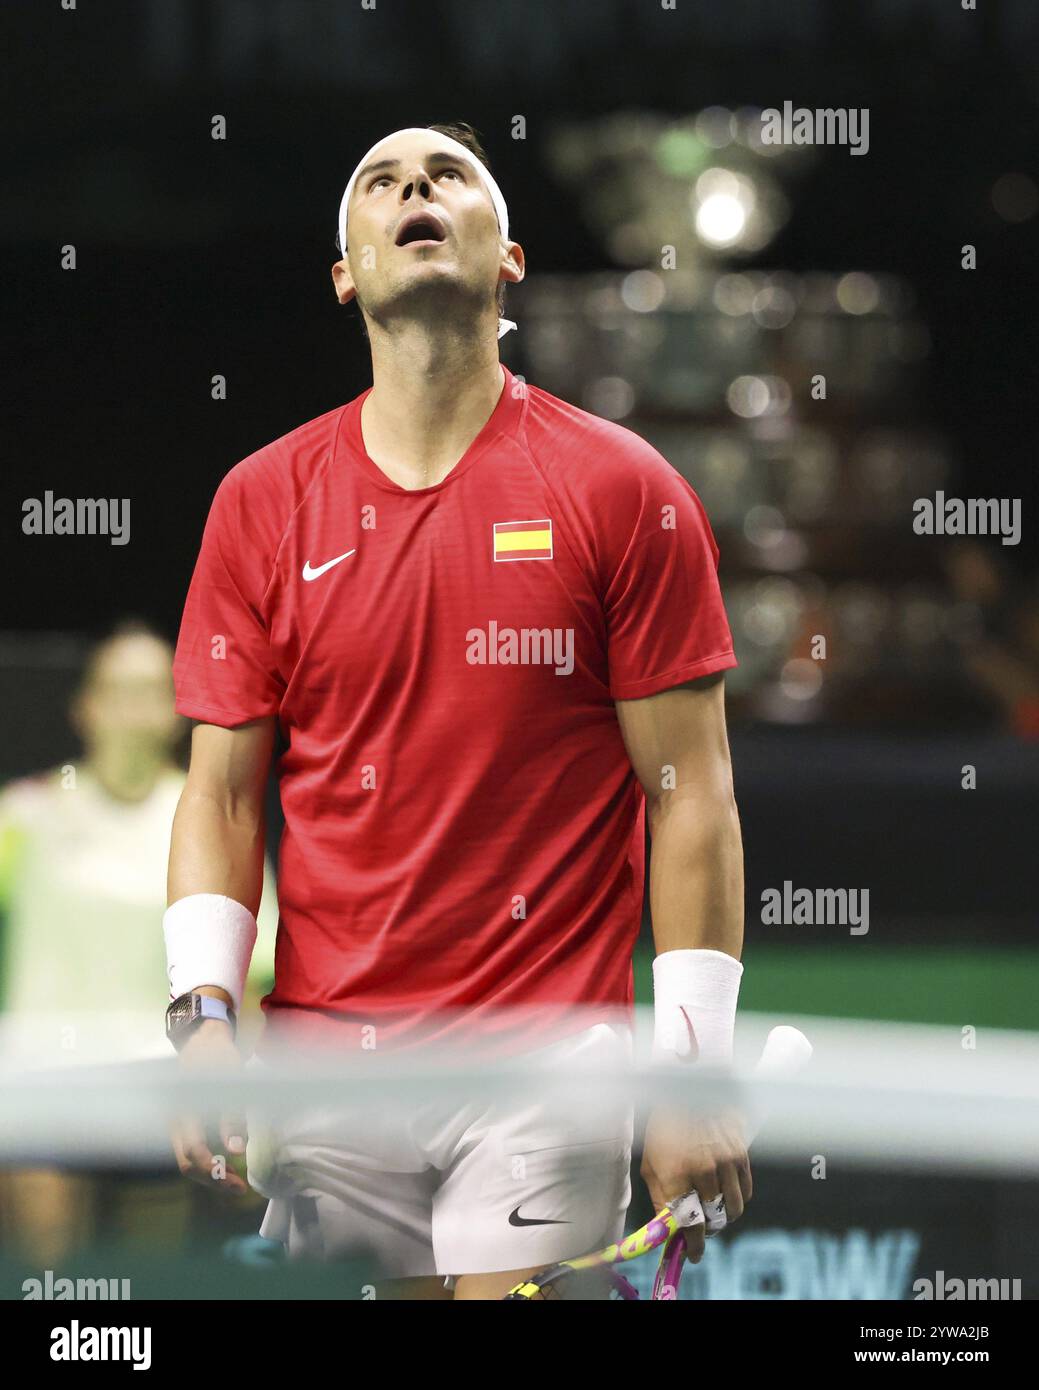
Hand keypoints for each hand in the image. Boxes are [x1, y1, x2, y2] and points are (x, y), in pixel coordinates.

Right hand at [170, 1020, 249, 1196]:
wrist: (201, 1039)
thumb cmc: (218, 1058)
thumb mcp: (230, 1081)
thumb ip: (232, 1114)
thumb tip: (236, 1148)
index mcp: (185, 1110)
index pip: (194, 1152)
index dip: (214, 1171)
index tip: (238, 1182)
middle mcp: (175, 1121)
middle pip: (187, 1163)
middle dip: (212, 1179)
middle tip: (239, 1188)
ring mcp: (176, 1123)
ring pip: (186, 1159)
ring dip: (209, 1173)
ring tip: (235, 1179)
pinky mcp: (182, 1123)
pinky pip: (189, 1149)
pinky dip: (206, 1161)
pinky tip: (226, 1162)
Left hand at [641, 1106, 751, 1262]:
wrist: (687, 1090)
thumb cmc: (664, 1128)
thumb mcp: (652, 1164)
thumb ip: (661, 1199)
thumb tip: (669, 1228)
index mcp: (677, 1172)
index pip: (691, 1223)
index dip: (693, 1245)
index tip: (692, 1255)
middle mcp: (705, 1169)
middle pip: (714, 1219)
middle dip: (706, 1231)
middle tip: (699, 1230)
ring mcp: (726, 1161)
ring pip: (733, 1209)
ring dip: (722, 1218)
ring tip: (711, 1212)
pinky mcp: (741, 1153)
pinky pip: (746, 1192)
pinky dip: (737, 1200)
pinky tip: (724, 1195)